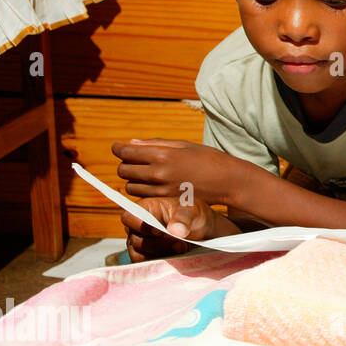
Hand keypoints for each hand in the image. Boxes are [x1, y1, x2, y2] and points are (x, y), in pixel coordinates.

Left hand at [112, 139, 241, 205]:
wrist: (226, 180)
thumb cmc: (207, 158)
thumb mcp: (183, 145)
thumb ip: (155, 145)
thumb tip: (130, 143)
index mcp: (163, 155)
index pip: (127, 152)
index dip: (118, 148)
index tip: (118, 147)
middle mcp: (159, 174)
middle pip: (123, 170)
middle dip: (125, 164)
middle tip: (134, 160)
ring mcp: (161, 190)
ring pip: (129, 186)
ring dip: (133, 179)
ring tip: (145, 174)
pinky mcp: (165, 201)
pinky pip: (142, 196)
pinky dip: (142, 190)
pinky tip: (153, 184)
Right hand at [121, 197, 220, 262]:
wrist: (202, 230)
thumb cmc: (193, 215)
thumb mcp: (193, 211)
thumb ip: (184, 218)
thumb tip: (175, 230)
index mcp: (144, 208)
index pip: (129, 217)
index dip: (141, 226)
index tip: (160, 231)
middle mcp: (138, 226)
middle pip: (136, 239)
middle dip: (159, 244)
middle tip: (180, 243)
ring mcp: (140, 242)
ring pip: (139, 254)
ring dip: (161, 253)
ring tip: (181, 248)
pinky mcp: (146, 256)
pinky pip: (145, 264)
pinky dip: (160, 263)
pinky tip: (175, 257)